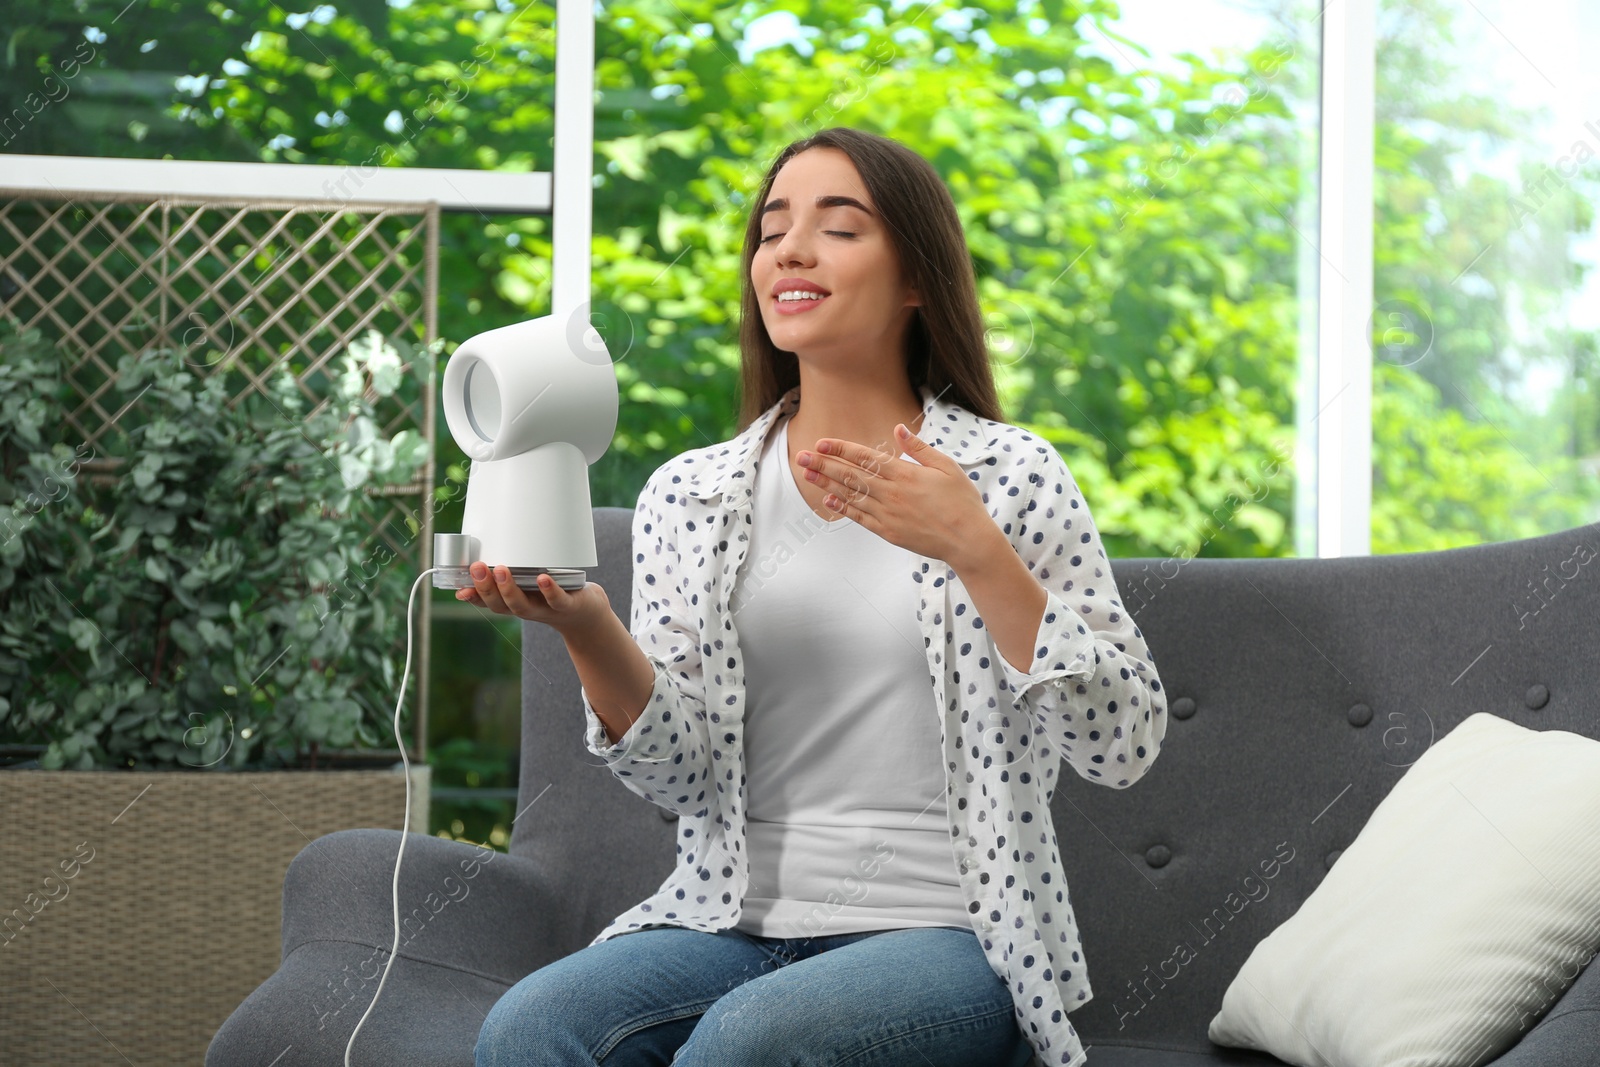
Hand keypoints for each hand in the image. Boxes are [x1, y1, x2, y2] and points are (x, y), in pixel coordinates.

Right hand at [455, 561, 610, 635]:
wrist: (586, 616)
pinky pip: (557, 600)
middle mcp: (527, 610)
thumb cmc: (551, 596)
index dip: (474, 597)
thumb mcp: (524, 590)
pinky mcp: (568, 606)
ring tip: (501, 570)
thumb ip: (501, 585)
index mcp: (514, 604)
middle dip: (487, 588)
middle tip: (477, 568)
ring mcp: (546, 609)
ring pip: (523, 605)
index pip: (488, 603)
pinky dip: (549, 591)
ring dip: (510, 589)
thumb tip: (465, 584)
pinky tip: (542, 578)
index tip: (460, 587)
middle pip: (502, 605)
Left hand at [794, 424, 998, 566]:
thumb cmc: (962, 502)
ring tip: (808, 474)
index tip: (822, 443)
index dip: (841, 449)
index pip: (865, 457)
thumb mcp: (946, 467)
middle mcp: (892, 493)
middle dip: (824, 464)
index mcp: (905, 473)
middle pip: (851, 475)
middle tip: (801, 456)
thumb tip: (898, 429)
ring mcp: (888, 514)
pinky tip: (829, 498)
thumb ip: (919, 448)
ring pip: (851, 495)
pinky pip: (859, 518)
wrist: (968, 540)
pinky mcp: (888, 532)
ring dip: (827, 483)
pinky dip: (843, 507)